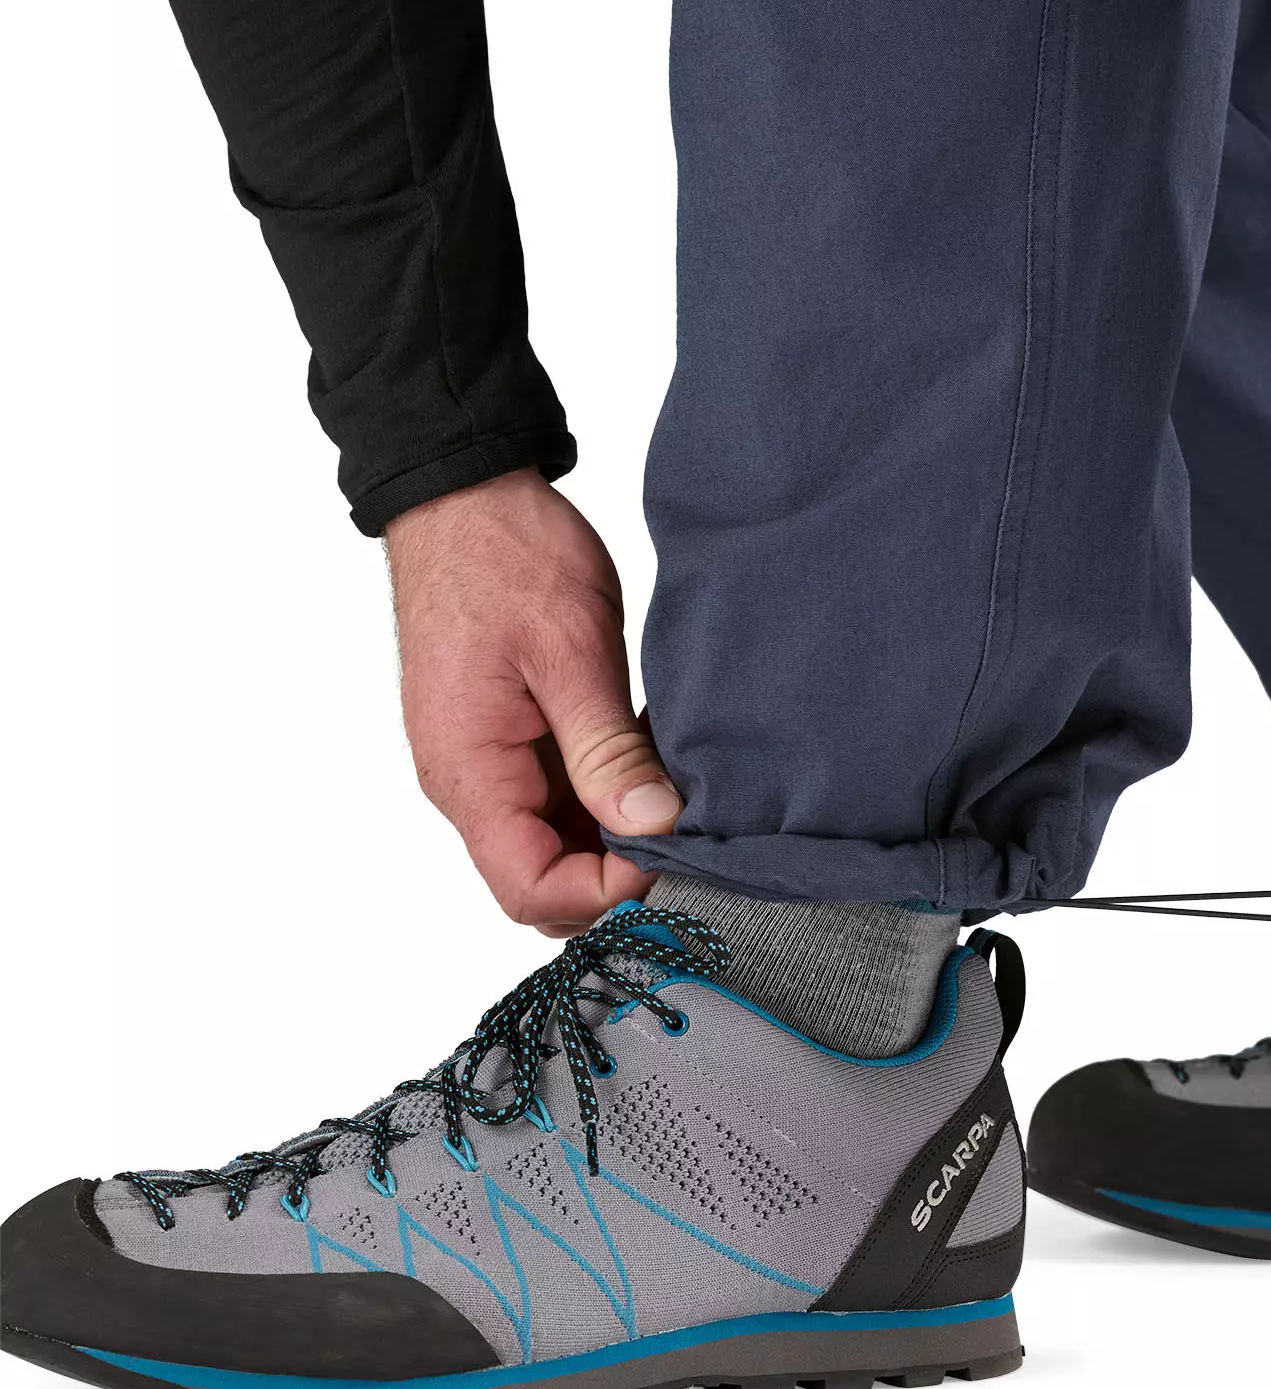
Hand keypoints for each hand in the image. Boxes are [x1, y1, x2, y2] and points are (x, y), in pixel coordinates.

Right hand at [385, 469, 681, 936]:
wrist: (463, 494)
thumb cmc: (505, 556)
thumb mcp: (570, 650)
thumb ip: (607, 749)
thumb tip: (653, 828)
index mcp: (470, 772)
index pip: (531, 889)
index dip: (606, 894)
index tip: (671, 856)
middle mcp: (468, 784)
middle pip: (542, 881)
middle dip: (616, 877)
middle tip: (689, 836)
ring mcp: (486, 766)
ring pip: (555, 845)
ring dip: (616, 837)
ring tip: (677, 797)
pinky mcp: (508, 743)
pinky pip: (557, 801)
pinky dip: (607, 798)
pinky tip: (653, 764)